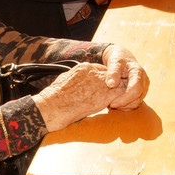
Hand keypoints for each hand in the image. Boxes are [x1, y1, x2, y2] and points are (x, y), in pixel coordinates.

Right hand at [32, 55, 148, 130]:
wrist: (50, 107)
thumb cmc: (52, 100)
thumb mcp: (64, 82)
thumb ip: (75, 80)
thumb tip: (78, 85)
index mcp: (83, 68)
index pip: (101, 70)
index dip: (105, 80)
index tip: (106, 88)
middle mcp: (93, 72)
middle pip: (111, 76)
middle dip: (116, 86)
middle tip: (118, 95)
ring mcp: (99, 82)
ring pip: (119, 84)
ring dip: (122, 93)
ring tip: (122, 102)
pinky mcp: (104, 95)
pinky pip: (120, 94)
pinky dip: (124, 100)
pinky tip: (122, 106)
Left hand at [98, 44, 149, 110]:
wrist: (123, 59)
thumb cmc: (118, 60)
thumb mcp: (114, 62)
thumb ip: (112, 72)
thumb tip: (111, 84)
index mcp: (138, 73)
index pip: (135, 90)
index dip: (124, 99)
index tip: (112, 103)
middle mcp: (144, 81)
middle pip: (137, 99)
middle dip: (123, 104)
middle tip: (110, 105)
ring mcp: (143, 88)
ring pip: (136, 103)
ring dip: (124, 106)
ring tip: (111, 103)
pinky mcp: (140, 92)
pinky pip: (135, 103)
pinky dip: (125, 106)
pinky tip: (116, 102)